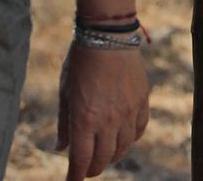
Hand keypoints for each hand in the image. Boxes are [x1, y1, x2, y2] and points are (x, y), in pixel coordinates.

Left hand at [57, 45, 149, 179]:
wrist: (107, 36)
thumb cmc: (80, 62)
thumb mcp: (65, 92)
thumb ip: (64, 123)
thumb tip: (61, 148)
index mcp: (84, 120)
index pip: (81, 160)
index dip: (76, 176)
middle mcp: (108, 121)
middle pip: (103, 159)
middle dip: (92, 168)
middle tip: (86, 169)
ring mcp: (128, 112)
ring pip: (123, 148)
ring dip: (112, 156)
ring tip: (105, 154)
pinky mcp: (141, 102)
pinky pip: (139, 130)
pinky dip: (130, 139)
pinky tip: (123, 137)